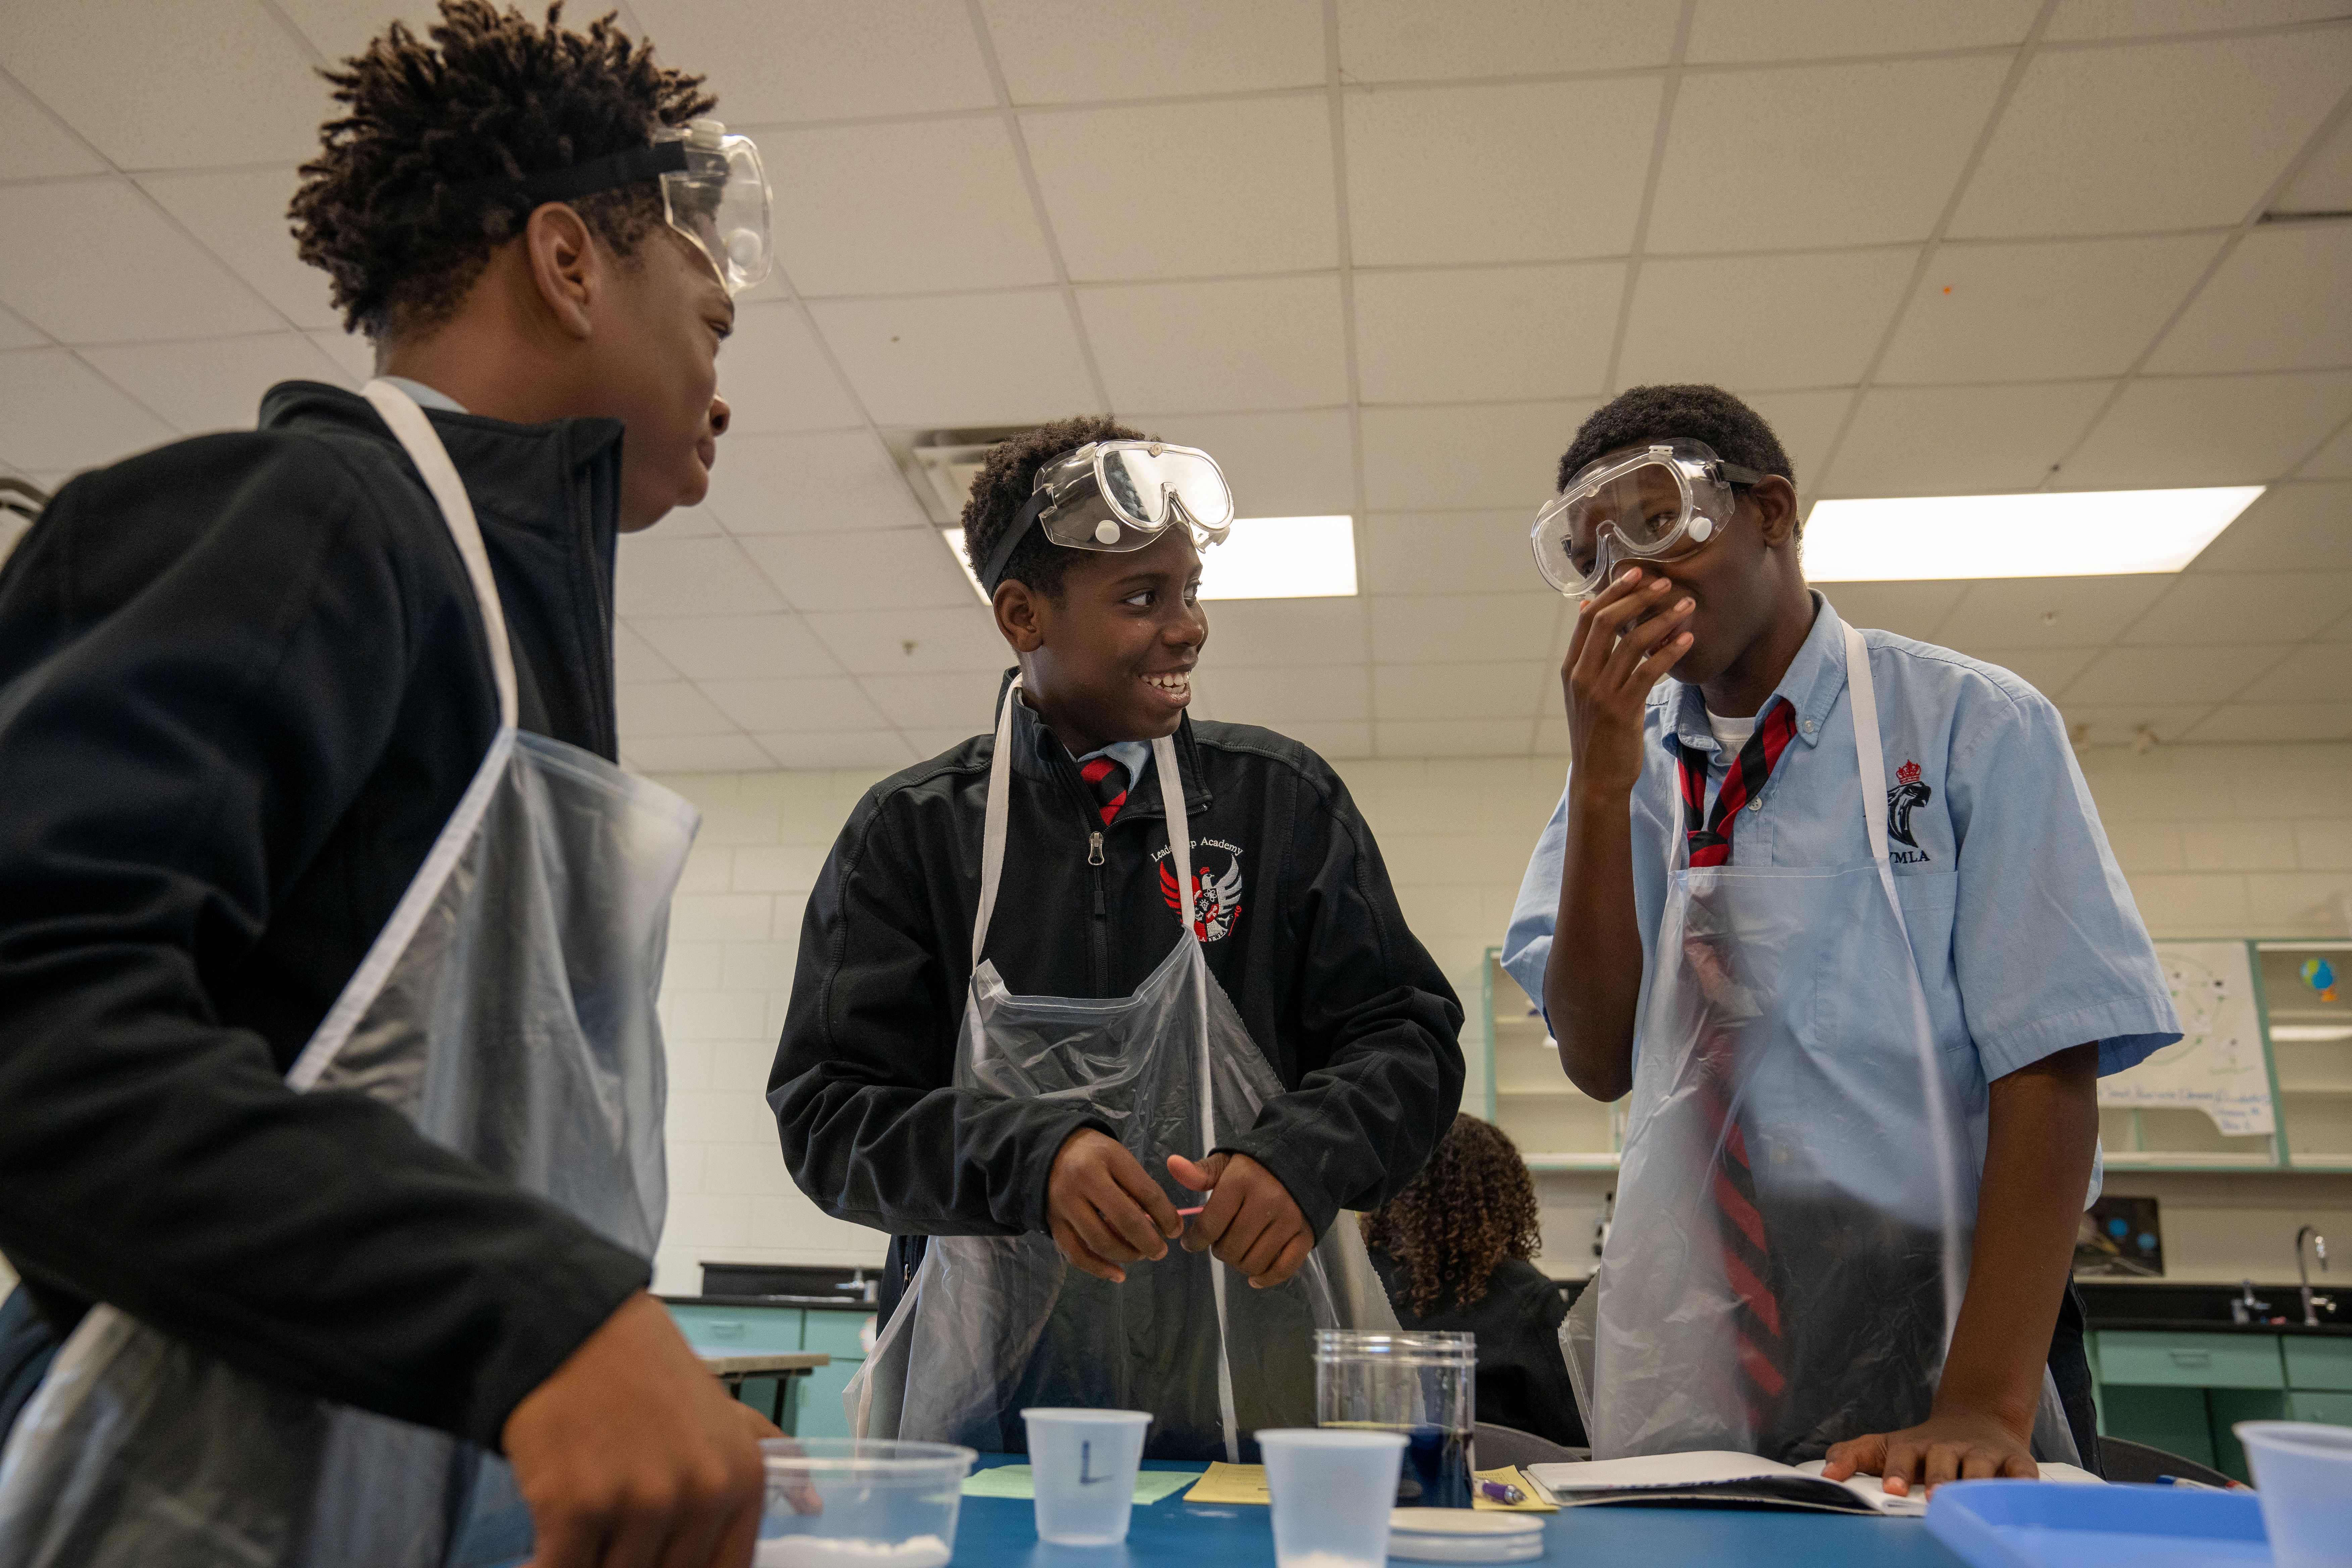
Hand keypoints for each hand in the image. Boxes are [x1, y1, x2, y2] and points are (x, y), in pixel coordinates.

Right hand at [505, 1290, 769, 1567]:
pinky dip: (550, 1565)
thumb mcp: (727, 1412)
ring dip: (593, 1560)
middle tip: (616, 1536)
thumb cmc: (646, 1377)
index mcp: (743, 1481)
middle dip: (637, 1564)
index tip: (661, 1559)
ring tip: (587, 1524)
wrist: (576, 1333)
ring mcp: (641, 1501)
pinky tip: (549, 1547)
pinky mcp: (577, 1506)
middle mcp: (702, 1494)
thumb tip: (812, 1504)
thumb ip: (767, 1456)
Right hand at [1048, 1128, 1181, 1283]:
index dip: (1167, 1216)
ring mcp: (1065, 1204)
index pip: (1146, 1193)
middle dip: (1149, 1241)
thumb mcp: (1120, 1158)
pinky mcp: (1053, 1224)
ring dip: (1127, 1255)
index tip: (1176, 1230)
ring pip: (1101, 1241)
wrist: (1050, 1153)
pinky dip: (1099, 1269)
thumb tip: (1166, 1224)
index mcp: (1108, 1159)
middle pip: (1125, 1220)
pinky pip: (1076, 1254)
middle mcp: (1084, 1180)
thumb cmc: (1094, 1155)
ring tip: (1140, 1255)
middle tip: (1161, 1251)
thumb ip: (1140, 1188)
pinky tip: (1118, 1275)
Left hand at [1169, 1151, 1313, 1288]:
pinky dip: (1267, 1278)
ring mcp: (1289, 1220)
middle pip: (1231, 1248)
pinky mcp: (1306, 1234)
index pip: (1210, 1226)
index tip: (1191, 1241)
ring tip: (1236, 1250)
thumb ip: (1200, 1172)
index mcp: (1242, 1181)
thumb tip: (1172, 1165)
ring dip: (1239, 1264)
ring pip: (1254, 1262)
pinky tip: (1255, 1277)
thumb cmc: (1256, 1166)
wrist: (1302, 1161)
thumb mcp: (1227, 1163)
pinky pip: (1284, 1268)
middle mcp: (1267, 1201)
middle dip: (1218, 1251)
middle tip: (1219, 1242)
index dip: (1194, 1240)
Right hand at [1560, 567, 1693, 795]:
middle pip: (1605, 622)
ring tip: (1686, 607)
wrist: (1597, 777)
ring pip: (1630, 643)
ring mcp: (1600, 694)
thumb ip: (1589, 654)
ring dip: (1662, 620)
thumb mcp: (1584, 692)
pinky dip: (1669, 652)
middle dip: (1637, 598)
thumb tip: (1587, 608)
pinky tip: (1687, 641)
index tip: (1636, 573)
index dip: (1612, 592)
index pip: (1587, 618)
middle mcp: (1581, 677)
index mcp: (1571, 669)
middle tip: (1664, 583)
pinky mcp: (1622, 710)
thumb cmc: (1597, 733)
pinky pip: (1648, 671)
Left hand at [1820, 1404, 2037, 1496]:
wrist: (1977, 1420)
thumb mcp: (1886, 1446)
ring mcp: (1983, 1455)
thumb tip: (1825, 1473)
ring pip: (1980, 1468)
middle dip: (1938, 1479)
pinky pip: (2021, 1474)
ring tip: (1970, 1499)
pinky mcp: (2014, 1462)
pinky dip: (2021, 1484)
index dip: (1896, 1470)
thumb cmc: (1925, 1447)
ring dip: (1974, 1483)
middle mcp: (1949, 1448)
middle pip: (1942, 1462)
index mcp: (1915, 1446)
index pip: (1901, 1455)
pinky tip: (2018, 1494)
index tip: (1890, 1487)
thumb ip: (1853, 1455)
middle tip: (1932, 1498)